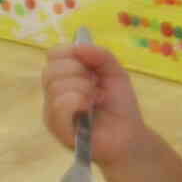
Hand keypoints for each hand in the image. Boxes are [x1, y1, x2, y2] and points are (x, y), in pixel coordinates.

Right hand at [42, 39, 147, 165]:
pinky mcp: (57, 129)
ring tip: (95, 100)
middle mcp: (53, 94)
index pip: (53, 54)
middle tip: (95, 87)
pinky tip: (89, 109)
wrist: (129, 136)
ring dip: (83, 89)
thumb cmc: (119, 105)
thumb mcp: (114, 72)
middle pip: (51, 69)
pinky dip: (77, 102)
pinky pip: (58, 106)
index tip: (91, 66)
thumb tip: (78, 45)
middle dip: (79, 73)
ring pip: (56, 86)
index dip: (72, 53)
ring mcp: (52, 113)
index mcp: (64, 78)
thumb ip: (100, 55)